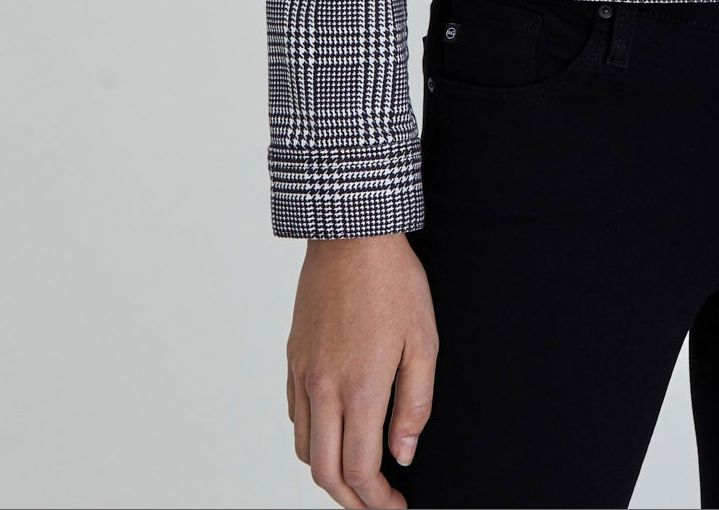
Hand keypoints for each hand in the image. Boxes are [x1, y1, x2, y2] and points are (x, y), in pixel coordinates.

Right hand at [286, 232, 437, 507]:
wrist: (350, 236)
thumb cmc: (394, 283)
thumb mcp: (424, 342)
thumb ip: (415, 404)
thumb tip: (404, 453)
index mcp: (359, 388)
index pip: (360, 470)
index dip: (378, 501)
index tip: (397, 507)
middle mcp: (323, 388)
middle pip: (325, 472)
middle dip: (351, 501)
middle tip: (377, 505)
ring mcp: (303, 374)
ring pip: (304, 449)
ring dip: (328, 473)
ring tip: (358, 476)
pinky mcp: (293, 358)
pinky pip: (296, 416)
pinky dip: (312, 440)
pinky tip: (335, 433)